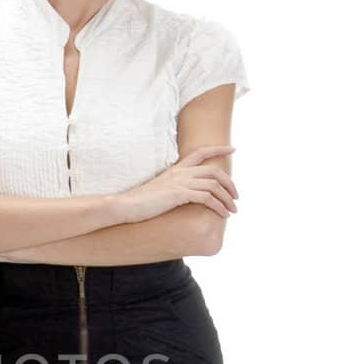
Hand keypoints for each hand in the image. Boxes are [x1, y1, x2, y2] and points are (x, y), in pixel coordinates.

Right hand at [120, 146, 237, 222]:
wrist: (126, 205)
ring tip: (233, 210)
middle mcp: (181, 173)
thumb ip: (174, 188)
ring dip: (227, 199)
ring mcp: (180, 182)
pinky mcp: (179, 194)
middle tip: (236, 197)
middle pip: (214, 171)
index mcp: (176, 169)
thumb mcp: (159, 190)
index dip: (218, 149)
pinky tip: (222, 215)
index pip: (201, 153)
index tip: (233, 149)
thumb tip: (183, 195)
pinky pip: (206, 198)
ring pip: (214, 186)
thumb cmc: (140, 202)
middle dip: (230, 184)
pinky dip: (218, 206)